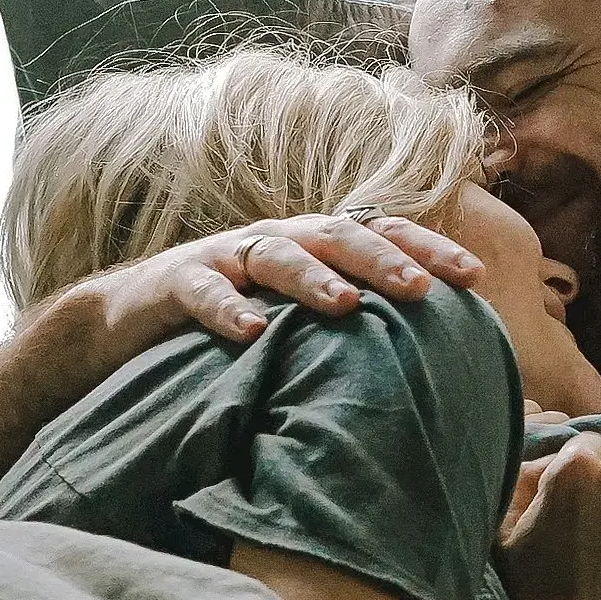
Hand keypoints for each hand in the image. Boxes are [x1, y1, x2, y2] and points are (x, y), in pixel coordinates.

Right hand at [82, 212, 482, 356]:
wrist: (126, 321)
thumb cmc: (230, 325)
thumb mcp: (297, 322)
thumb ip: (351, 327)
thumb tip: (432, 364)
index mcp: (315, 246)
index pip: (381, 235)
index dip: (427, 250)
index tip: (474, 278)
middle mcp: (278, 241)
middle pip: (340, 236)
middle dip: (384, 260)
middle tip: (424, 290)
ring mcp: (227, 257)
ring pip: (278, 256)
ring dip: (314, 278)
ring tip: (346, 305)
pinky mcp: (178, 283)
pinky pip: (205, 292)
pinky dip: (228, 310)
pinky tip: (251, 333)